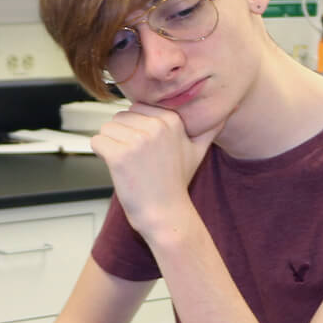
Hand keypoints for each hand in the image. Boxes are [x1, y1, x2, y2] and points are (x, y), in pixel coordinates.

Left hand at [89, 104, 217, 233]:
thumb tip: (226, 112)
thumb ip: (208, 128)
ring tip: (127, 165)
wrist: (165, 214)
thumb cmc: (176, 184)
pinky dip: (100, 154)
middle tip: (136, 160)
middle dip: (121, 136)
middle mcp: (156, 127)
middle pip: (120, 117)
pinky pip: (96, 141)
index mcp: (172, 120)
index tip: (146, 149)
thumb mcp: (198, 152)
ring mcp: (137, 141)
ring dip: (110, 145)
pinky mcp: (119, 155)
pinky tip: (116, 168)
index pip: (137, 108)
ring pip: (106, 128)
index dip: (136, 128)